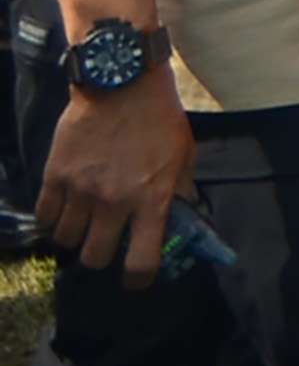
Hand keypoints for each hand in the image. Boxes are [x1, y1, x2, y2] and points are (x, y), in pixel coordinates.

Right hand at [30, 61, 187, 275]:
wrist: (121, 85)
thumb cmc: (159, 119)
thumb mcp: (184, 156)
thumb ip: (181, 191)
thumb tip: (182, 217)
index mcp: (152, 200)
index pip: (142, 261)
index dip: (138, 279)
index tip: (136, 280)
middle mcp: (114, 202)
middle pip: (96, 257)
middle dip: (101, 257)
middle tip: (106, 244)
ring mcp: (81, 191)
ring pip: (66, 239)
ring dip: (76, 237)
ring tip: (85, 223)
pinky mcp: (56, 175)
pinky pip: (45, 215)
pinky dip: (53, 217)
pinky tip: (65, 207)